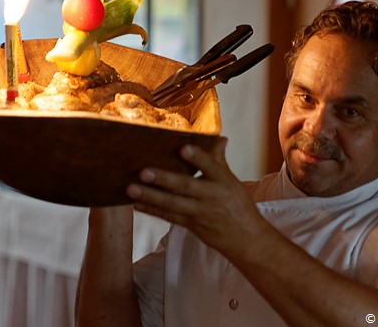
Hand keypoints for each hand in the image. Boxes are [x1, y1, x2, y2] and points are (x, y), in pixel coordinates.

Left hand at [126, 137, 266, 255]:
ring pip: (172, 204)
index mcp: (224, 182)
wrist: (246, 239)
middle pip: (186, 186)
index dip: (198, 158)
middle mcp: (211, 197)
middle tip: (144, 171)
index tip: (183, 147)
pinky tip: (136, 203)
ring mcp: (199, 213)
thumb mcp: (232, 182)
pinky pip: (169, 217)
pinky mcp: (191, 225)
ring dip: (150, 196)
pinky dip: (152, 210)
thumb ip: (219, 161)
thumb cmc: (238, 206)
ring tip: (131, 188)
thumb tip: (219, 138)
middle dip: (164, 179)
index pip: (212, 167)